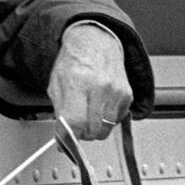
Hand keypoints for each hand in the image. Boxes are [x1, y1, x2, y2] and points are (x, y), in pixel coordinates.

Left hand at [48, 23, 131, 140]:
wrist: (96, 41)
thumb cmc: (75, 60)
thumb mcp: (57, 85)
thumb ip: (60, 113)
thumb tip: (63, 139)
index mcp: (78, 83)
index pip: (76, 123)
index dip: (69, 138)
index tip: (66, 142)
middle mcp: (100, 87)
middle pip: (93, 130)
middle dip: (82, 134)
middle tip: (77, 127)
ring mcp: (116, 91)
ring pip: (106, 129)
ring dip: (96, 128)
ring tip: (88, 114)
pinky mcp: (127, 94)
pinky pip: (117, 120)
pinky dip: (108, 119)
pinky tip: (100, 106)